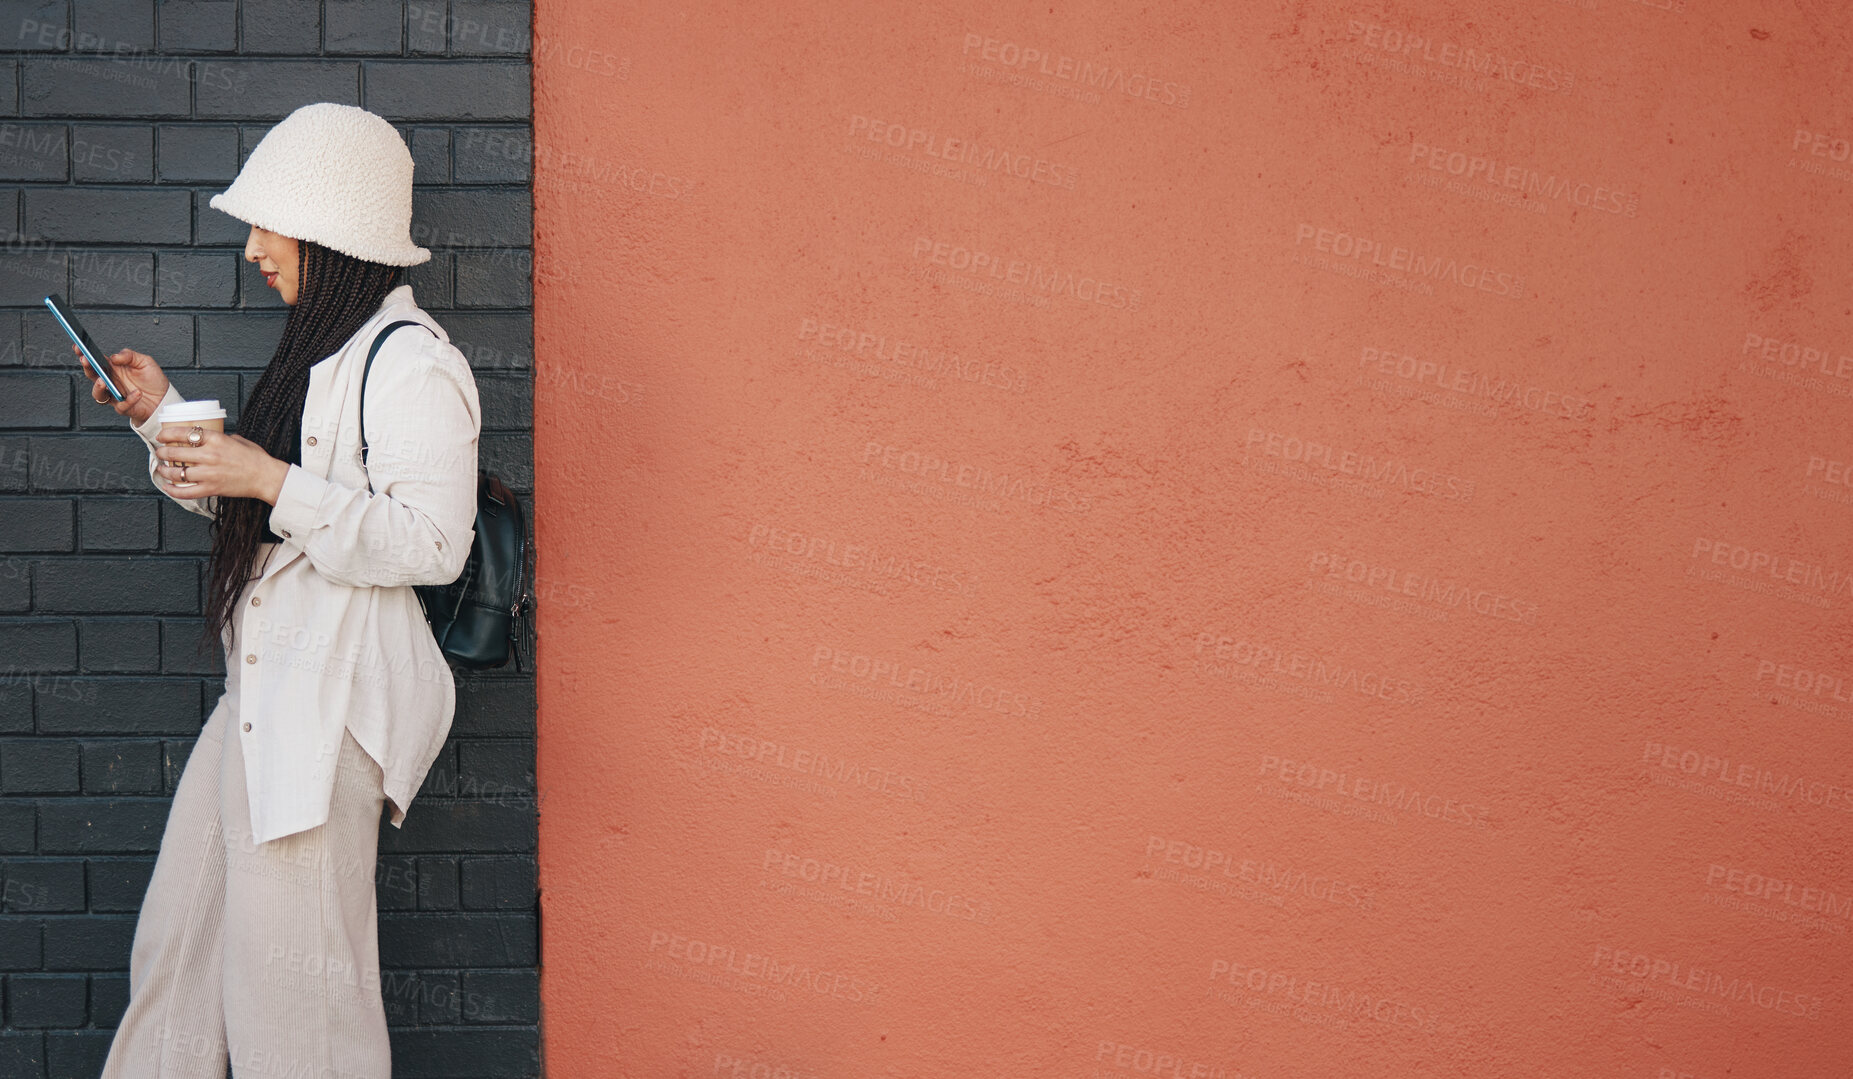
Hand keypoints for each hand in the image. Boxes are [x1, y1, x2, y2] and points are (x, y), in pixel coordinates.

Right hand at [76, 344, 169, 425]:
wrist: (164, 398)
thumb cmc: (152, 379)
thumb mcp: (144, 361)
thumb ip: (129, 356)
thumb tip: (114, 357)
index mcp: (113, 369)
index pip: (95, 361)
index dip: (84, 354)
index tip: (78, 347)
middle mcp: (111, 382)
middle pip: (92, 376)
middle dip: (87, 368)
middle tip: (86, 361)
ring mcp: (115, 395)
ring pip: (98, 395)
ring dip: (98, 388)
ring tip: (103, 381)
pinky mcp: (124, 407)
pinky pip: (121, 405)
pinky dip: (129, 399)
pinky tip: (137, 393)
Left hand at [154, 426, 291, 503]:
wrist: (267, 477)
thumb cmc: (255, 458)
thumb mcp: (237, 440)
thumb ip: (219, 438)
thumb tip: (206, 438)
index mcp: (217, 440)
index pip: (184, 433)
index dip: (167, 434)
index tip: (162, 436)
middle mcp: (210, 456)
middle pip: (175, 453)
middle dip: (163, 453)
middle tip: (161, 453)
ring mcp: (210, 474)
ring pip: (177, 473)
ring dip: (165, 471)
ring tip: (162, 469)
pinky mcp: (212, 489)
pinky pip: (186, 492)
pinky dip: (173, 491)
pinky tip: (167, 487)